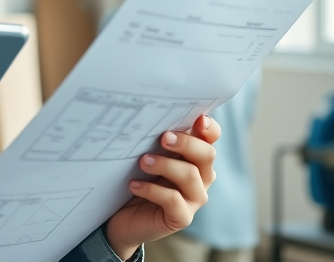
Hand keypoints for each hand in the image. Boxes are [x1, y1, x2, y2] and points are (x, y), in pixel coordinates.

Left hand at [105, 114, 220, 259]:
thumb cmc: (136, 177)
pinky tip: (134, 185)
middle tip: (163, 138)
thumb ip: (155, 138)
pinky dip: (152, 190)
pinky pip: (173, 200)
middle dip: (186, 143)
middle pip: (206, 154)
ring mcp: (194, 198)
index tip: (198, 119)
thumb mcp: (145, 153)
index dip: (209, 128)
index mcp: (195, 155)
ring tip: (142, 161)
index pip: (211, 137)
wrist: (122, 215)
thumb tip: (149, 116)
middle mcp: (202, 176)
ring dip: (165, 165)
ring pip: (190, 176)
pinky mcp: (181, 217)